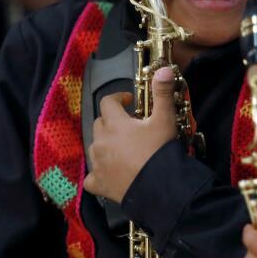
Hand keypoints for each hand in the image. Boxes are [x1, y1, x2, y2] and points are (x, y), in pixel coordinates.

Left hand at [83, 67, 178, 202]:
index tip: (129, 101)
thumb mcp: (165, 119)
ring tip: (121, 149)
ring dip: (105, 145)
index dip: (118, 98)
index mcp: (115, 124)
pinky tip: (109, 174)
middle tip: (129, 127)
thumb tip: (163, 70)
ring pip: (94, 147)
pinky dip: (98, 174)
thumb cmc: (160, 152)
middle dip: (111, 122)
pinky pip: (91, 177)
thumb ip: (162, 93)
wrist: (159, 187)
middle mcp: (101, 141)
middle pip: (99, 124)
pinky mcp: (98, 183)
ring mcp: (97, 163)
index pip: (107, 102)